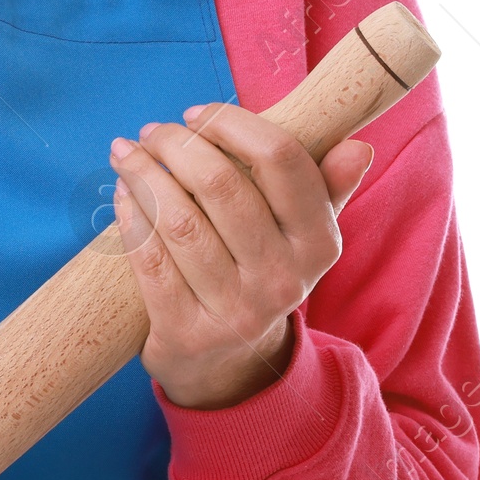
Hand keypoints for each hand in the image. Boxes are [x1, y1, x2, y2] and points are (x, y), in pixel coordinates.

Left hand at [108, 102, 373, 409]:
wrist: (230, 365)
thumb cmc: (260, 271)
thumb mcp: (302, 237)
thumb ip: (326, 187)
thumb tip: (357, 146)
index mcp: (319, 244)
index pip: (282, 160)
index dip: (232, 124)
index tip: (197, 114)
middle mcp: (283, 280)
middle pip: (221, 185)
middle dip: (177, 145)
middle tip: (152, 132)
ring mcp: (235, 311)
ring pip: (179, 220)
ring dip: (144, 174)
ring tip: (126, 154)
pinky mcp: (186, 333)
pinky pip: (150, 259)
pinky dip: (131, 216)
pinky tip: (122, 193)